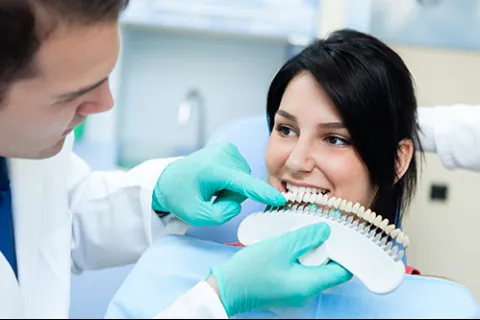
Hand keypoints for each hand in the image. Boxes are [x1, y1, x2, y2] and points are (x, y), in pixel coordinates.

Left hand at [152, 142, 285, 225]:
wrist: (170, 178)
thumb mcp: (195, 215)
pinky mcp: (229, 148)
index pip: (242, 183)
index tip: (279, 198)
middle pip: (244, 186)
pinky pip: (241, 172)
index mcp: (212, 170)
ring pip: (244, 179)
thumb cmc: (180, 196)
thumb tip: (236, 205)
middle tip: (211, 196)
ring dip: (231, 189)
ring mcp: (227, 149)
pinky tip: (216, 179)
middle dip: (231, 196)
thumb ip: (220, 215)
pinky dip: (231, 181)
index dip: (262, 193)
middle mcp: (222, 155)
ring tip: (212, 187)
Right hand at [208, 223, 352, 315]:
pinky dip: (298, 256)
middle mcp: (306, 292)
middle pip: (328, 268)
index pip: (342, 272)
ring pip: (312, 267)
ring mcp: (295, 291)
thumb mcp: (281, 247)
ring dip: (310, 250)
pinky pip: (300, 270)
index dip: (345, 252)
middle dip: (325, 247)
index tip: (342, 234)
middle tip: (318, 226)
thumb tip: (326, 231)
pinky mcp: (285, 287)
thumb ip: (306, 238)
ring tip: (302, 232)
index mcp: (310, 285)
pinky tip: (289, 243)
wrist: (225, 288)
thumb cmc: (251, 270)